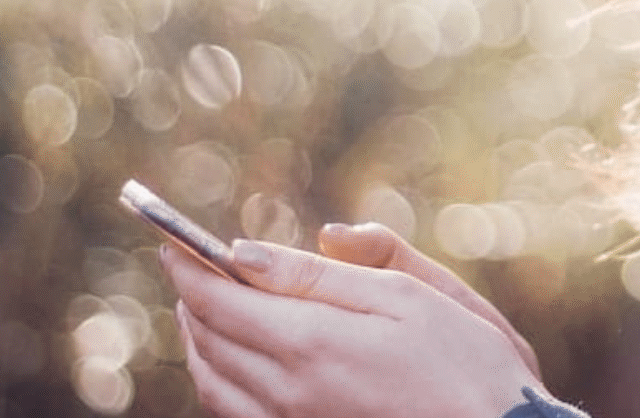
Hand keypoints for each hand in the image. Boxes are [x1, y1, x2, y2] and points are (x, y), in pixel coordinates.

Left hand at [164, 238, 542, 417]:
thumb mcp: (408, 295)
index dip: (189, 266)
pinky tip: (233, 364)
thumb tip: (248, 252)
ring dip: (199, 340)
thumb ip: (326, 273)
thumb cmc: (468, 361)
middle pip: (208, 340)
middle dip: (192, 297)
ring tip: (202, 309)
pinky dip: (218, 380)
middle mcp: (287, 391)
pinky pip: (234, 414)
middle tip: (187, 266)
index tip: (171, 240)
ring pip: (213, 383)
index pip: (221, 298)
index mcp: (311, 342)